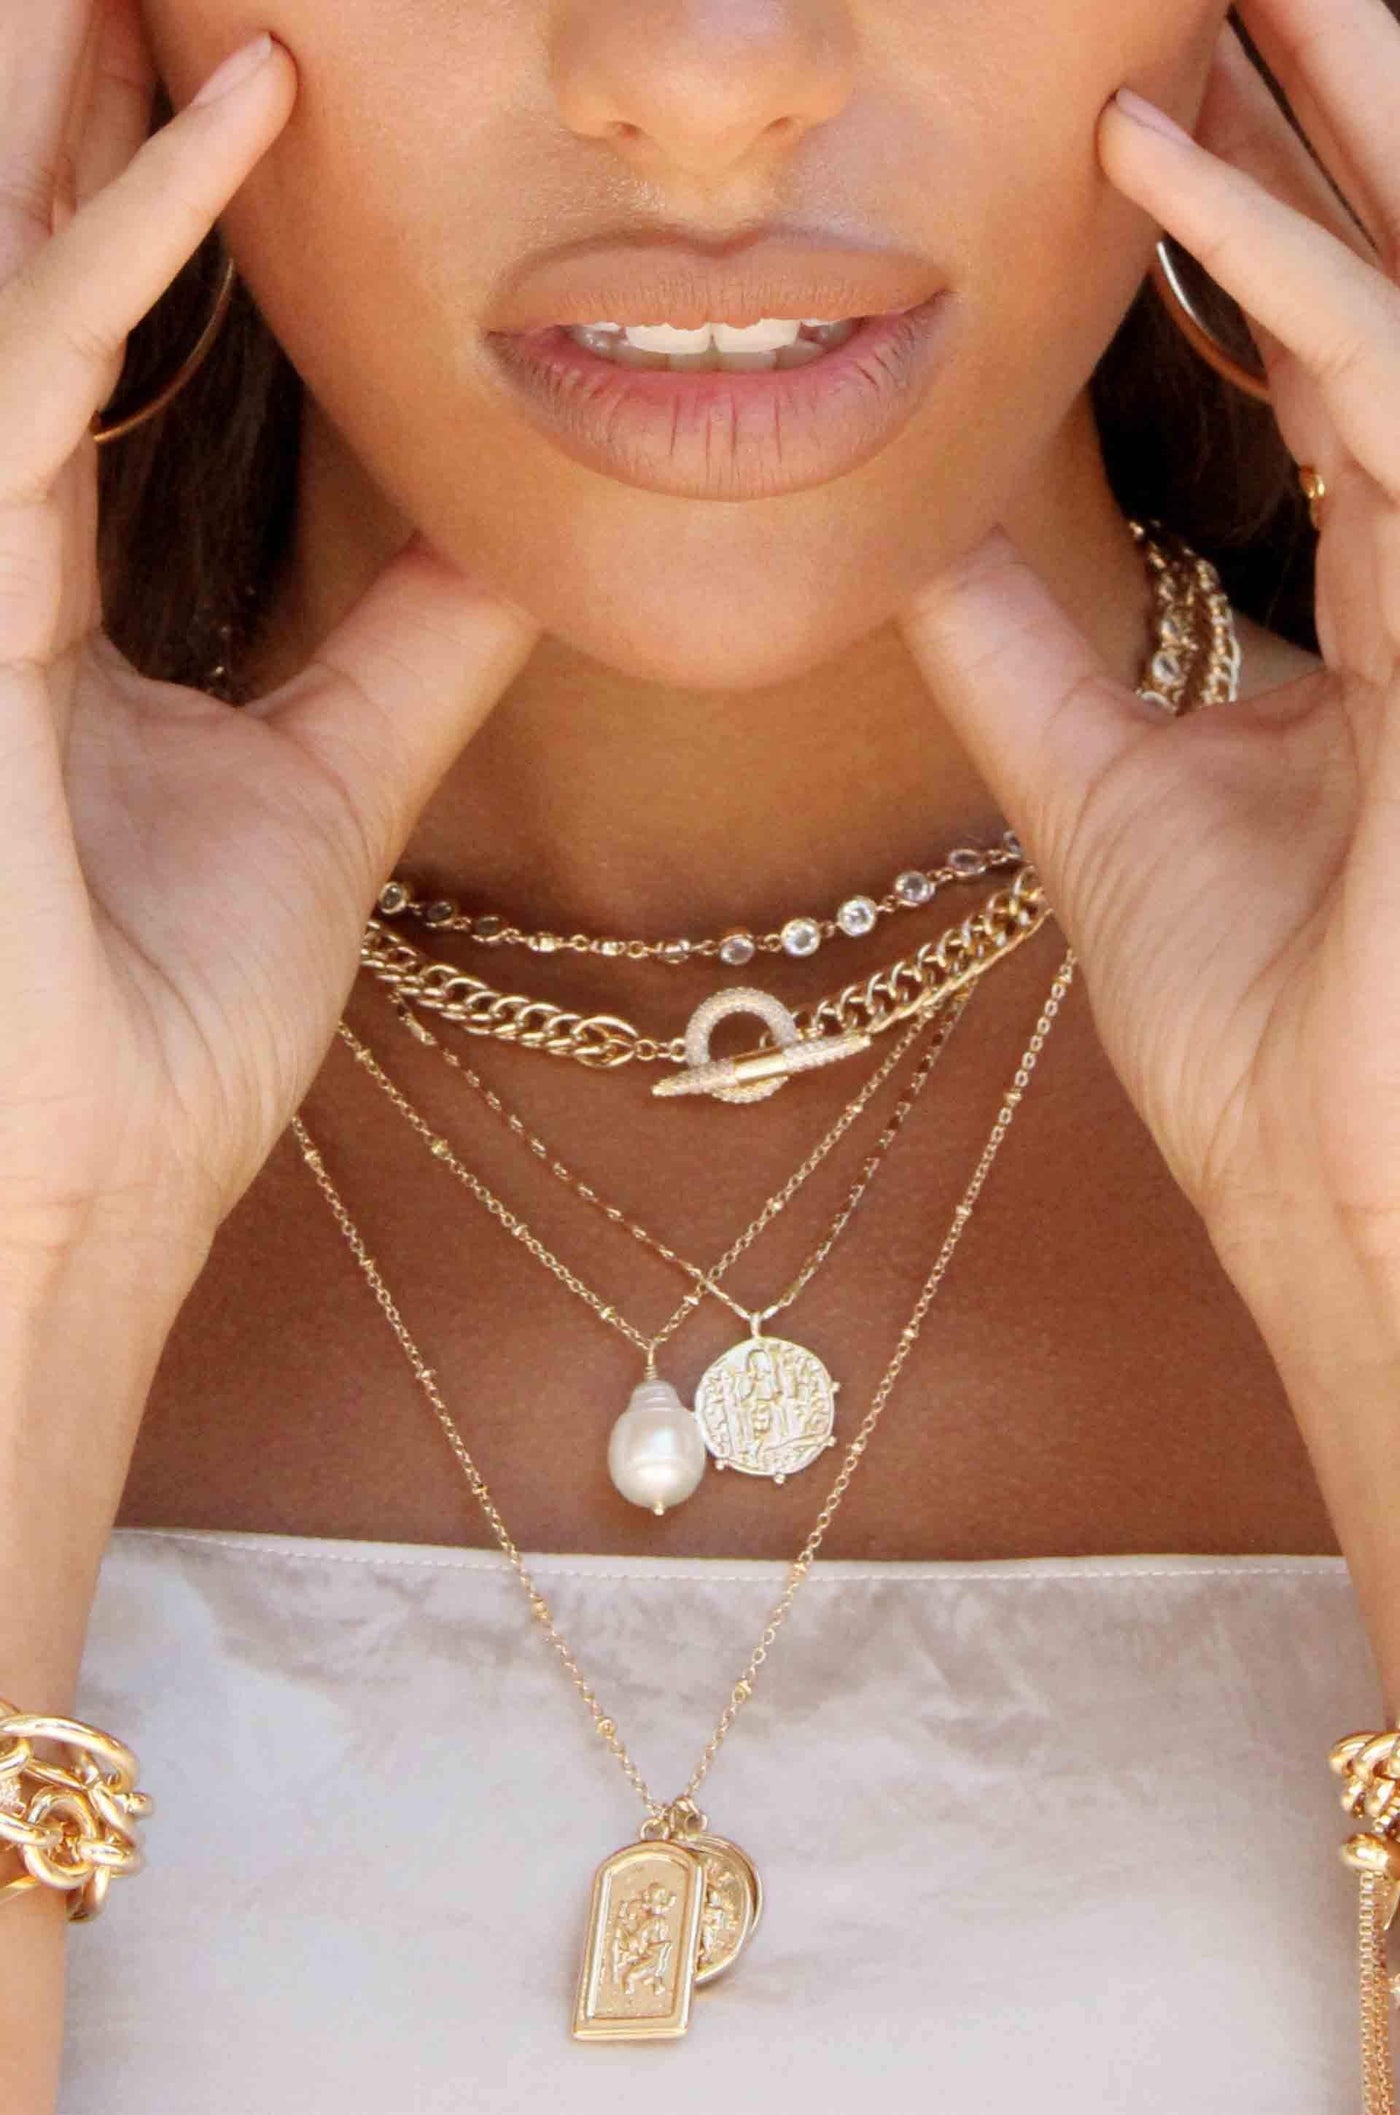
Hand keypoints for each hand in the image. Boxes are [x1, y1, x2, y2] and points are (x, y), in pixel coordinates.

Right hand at [0, 4, 540, 1286]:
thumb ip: (407, 651)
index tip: (236, 29)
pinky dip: (128, 233)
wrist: (94, 1184)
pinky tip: (235, 101)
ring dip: (54, 78)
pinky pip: (24, 376)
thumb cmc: (165, 1015)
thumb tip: (519, 552)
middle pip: (12, 242)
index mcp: (33, 566)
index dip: (133, 156)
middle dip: (57, 70)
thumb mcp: (327, 786)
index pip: (71, 306)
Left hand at [899, 0, 1399, 1645]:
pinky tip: (1158, 162)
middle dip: (1310, 89)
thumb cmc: (1273, 1035)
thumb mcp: (1110, 798)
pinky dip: (1289, 285)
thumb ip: (1024, 652)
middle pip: (1384, 261)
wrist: (1356, 1219)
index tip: (1124, 61)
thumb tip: (914, 528)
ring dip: (1326, 103)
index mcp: (1390, 578)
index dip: (1232, 183)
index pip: (1319, 325)